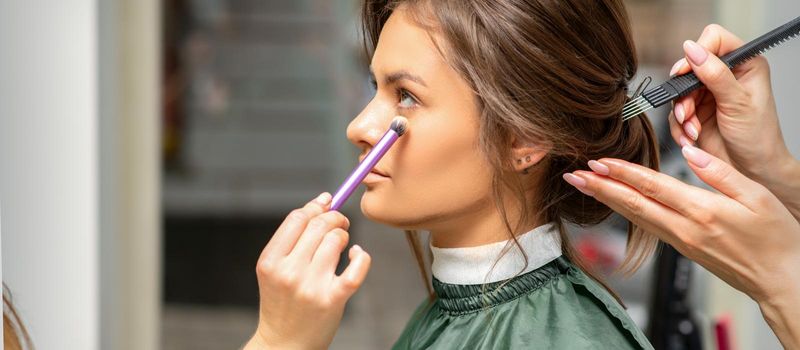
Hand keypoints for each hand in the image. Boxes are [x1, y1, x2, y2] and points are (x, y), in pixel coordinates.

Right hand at [244, 193, 370, 349]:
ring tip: (342, 245)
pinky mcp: (333, 299)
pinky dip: (361, 256)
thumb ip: (294, 237)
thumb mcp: (275, 269)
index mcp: (270, 261)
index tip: (327, 204)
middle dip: (335, 217)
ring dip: (344, 236)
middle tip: (340, 222)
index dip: (316, 207)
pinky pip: (357, 267)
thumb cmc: (283, 302)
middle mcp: (289, 272)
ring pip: (337, 240)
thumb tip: (323, 200)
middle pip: (319, 225)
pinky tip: (357, 255)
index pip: (297, 218)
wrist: (285, 345)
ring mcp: (311, 286)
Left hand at [562, 147, 799, 347]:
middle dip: (600, 188)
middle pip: (633, 204)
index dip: (622, 173)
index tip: (598, 161)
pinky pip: (648, 227)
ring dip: (607, 200)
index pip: (653, 186)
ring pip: (636, 217)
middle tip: (574, 175)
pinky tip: (615, 203)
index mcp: (702, 211)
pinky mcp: (683, 249)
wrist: (781, 280)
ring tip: (585, 186)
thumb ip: (720, 172)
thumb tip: (690, 152)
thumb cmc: (776, 239)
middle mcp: (685, 229)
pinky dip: (627, 212)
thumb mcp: (757, 197)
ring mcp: (681, 242)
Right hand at [667, 24, 799, 217]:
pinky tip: (691, 137)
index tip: (686, 72)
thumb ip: (714, 74)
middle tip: (688, 111)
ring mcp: (709, 94)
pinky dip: (679, 127)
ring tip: (693, 130)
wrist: (751, 170)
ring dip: (682, 114)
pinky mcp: (696, 112)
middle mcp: (725, 76)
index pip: (714, 40)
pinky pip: (675, 113)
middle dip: (685, 94)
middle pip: (690, 68)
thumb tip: (693, 50)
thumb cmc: (758, 138)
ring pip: (679, 93)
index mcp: (745, 64)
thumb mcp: (738, 102)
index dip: (697, 53)